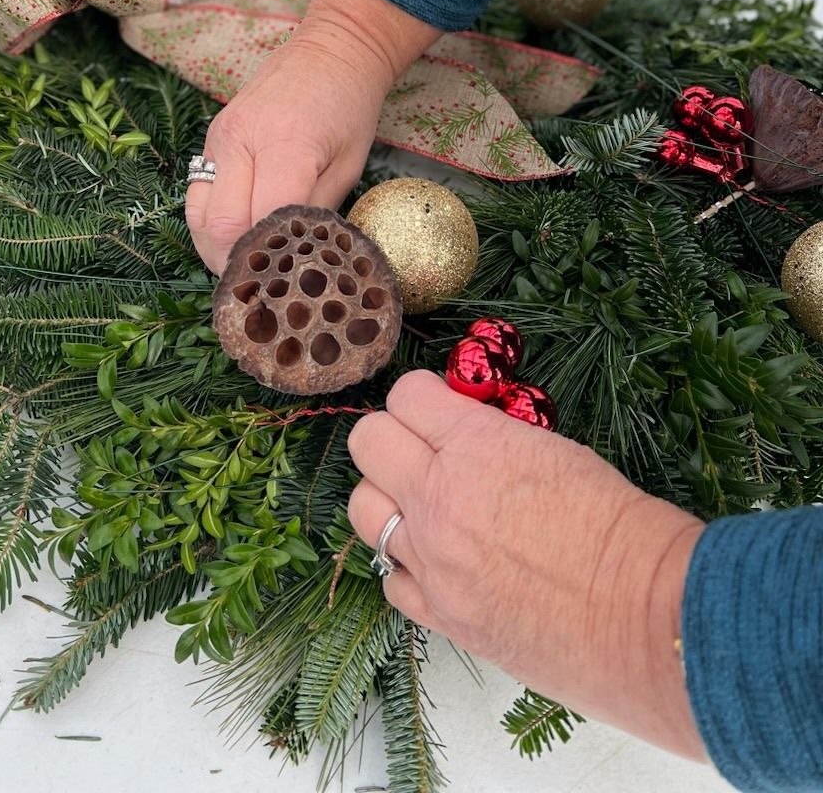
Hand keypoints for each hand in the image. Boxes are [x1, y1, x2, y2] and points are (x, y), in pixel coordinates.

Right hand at [185, 0, 440, 273]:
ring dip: (214, 249)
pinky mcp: (211, 137)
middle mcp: (241, 141)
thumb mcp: (350, 166)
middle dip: (235, 266)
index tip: (280, 290)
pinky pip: (198, 193)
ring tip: (242, 269)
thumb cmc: (351, 108)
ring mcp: (219, 138)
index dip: (268, 263)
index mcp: (286, 147)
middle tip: (259, 290)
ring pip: (197, 216)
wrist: (332, 49)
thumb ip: (318, 215)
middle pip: (219, 226)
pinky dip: (209, 223)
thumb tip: (297, 263)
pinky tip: (231, 238)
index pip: (261, 223)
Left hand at [348, 371, 706, 759]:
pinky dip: (408, 567)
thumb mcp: (557, 451)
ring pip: (363, 509)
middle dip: (392, 436)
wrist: (648, 616)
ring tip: (426, 507)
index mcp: (474, 446)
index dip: (423, 396)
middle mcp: (438, 498)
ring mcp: (432, 560)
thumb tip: (466, 434)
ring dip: (388, 499)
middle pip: (366, 442)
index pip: (406, 395)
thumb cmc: (621, 527)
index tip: (439, 407)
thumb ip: (494, 441)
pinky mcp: (440, 615)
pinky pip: (390, 579)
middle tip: (423, 449)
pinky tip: (441, 564)